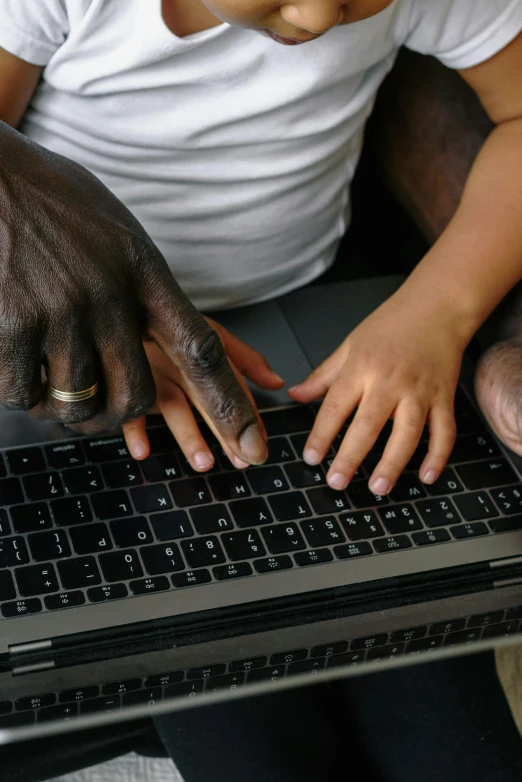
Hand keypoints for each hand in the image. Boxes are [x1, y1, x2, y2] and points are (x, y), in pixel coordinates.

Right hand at [0, 123, 269, 464]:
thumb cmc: (48, 199)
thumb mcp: (114, 231)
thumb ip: (141, 287)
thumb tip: (164, 336)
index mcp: (143, 270)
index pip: (201, 350)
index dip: (229, 404)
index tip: (252, 446)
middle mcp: (110, 295)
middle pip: (136, 395)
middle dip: (117, 414)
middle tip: (100, 409)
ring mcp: (61, 312)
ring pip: (78, 403)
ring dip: (61, 405)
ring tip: (45, 375)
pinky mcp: (12, 327)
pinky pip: (22, 393)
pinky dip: (19, 391)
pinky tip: (13, 363)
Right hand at [122, 319, 283, 467]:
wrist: (119, 304)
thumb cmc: (167, 327)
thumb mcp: (208, 334)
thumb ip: (244, 360)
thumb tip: (277, 383)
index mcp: (202, 352)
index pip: (233, 385)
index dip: (249, 415)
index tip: (260, 446)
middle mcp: (178, 361)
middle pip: (208, 398)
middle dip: (227, 431)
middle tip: (243, 460)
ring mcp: (149, 371)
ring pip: (172, 404)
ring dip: (189, 434)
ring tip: (204, 461)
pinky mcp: (118, 379)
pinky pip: (126, 406)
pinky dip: (133, 428)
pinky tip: (143, 450)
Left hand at [288, 292, 466, 493]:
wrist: (436, 306)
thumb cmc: (392, 323)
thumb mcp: (349, 345)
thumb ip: (323, 376)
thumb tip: (296, 394)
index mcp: (362, 368)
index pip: (335, 407)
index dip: (321, 435)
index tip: (311, 457)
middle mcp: (390, 382)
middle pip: (368, 426)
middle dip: (350, 457)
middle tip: (336, 482)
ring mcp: (420, 392)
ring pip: (407, 435)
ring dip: (393, 464)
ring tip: (378, 487)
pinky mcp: (444, 397)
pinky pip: (444, 432)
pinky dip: (438, 456)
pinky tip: (427, 476)